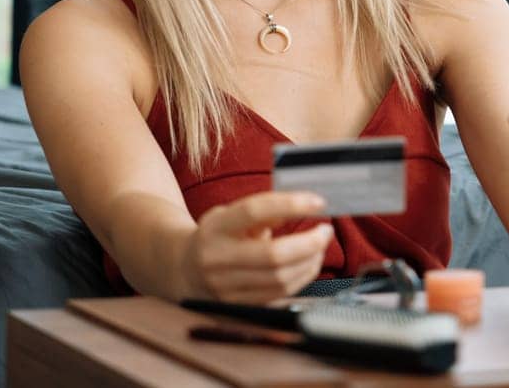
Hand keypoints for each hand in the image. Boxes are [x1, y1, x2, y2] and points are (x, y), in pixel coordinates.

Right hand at [180, 191, 334, 301]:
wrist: (182, 270)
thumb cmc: (215, 236)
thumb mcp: (229, 214)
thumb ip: (262, 211)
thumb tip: (302, 206)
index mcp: (215, 228)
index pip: (255, 211)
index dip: (291, 204)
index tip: (318, 202)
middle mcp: (217, 260)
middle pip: (273, 255)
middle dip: (309, 243)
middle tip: (326, 231)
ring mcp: (226, 287)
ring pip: (280, 279)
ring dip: (310, 262)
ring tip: (320, 246)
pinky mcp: (238, 306)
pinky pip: (278, 294)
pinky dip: (301, 278)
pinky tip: (309, 264)